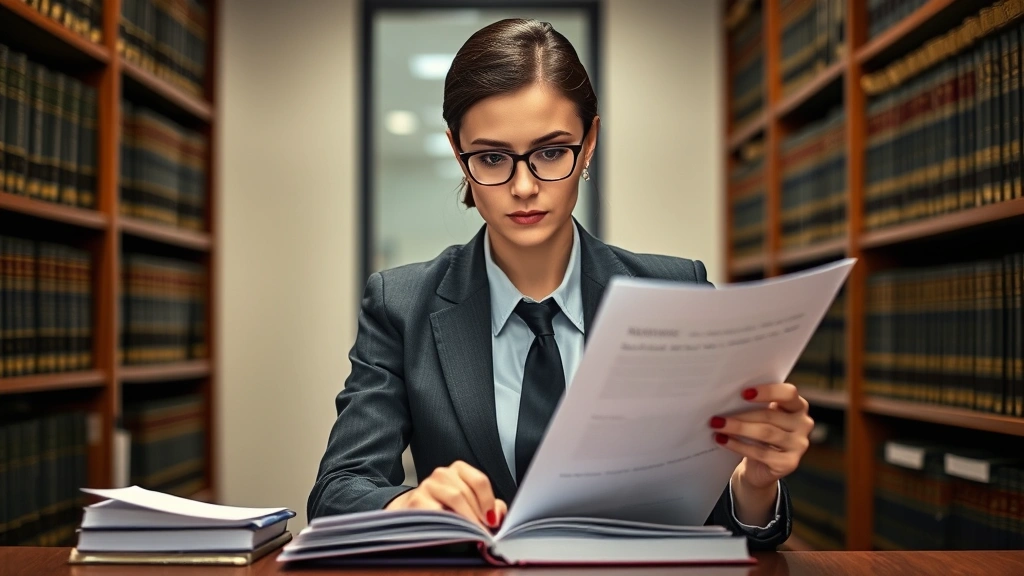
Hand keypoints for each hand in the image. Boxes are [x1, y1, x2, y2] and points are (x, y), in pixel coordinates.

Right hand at [384, 460, 506, 529]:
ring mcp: (428, 485)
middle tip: (484, 533)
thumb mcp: (470, 504)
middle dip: (478, 515)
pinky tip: (453, 532)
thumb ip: (489, 507)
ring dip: (466, 518)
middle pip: (466, 492)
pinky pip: (437, 511)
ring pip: (454, 498)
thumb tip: (498, 516)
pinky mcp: (416, 500)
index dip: (488, 502)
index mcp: (458, 469)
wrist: (414, 514)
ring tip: (472, 533)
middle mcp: (442, 474)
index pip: (479, 481)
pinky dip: (448, 522)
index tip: (492, 521)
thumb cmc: (447, 509)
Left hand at [709, 383, 812, 489]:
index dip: (767, 392)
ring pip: (765, 433)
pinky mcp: (790, 463)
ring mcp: (799, 445)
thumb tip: (728, 397)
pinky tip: (723, 441)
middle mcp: (804, 424)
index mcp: (798, 406)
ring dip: (738, 428)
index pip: (788, 393)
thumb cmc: (758, 433)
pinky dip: (738, 446)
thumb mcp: (759, 416)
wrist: (760, 466)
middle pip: (770, 415)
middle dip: (741, 415)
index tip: (743, 393)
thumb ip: (754, 405)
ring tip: (717, 426)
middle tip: (717, 416)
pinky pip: (761, 453)